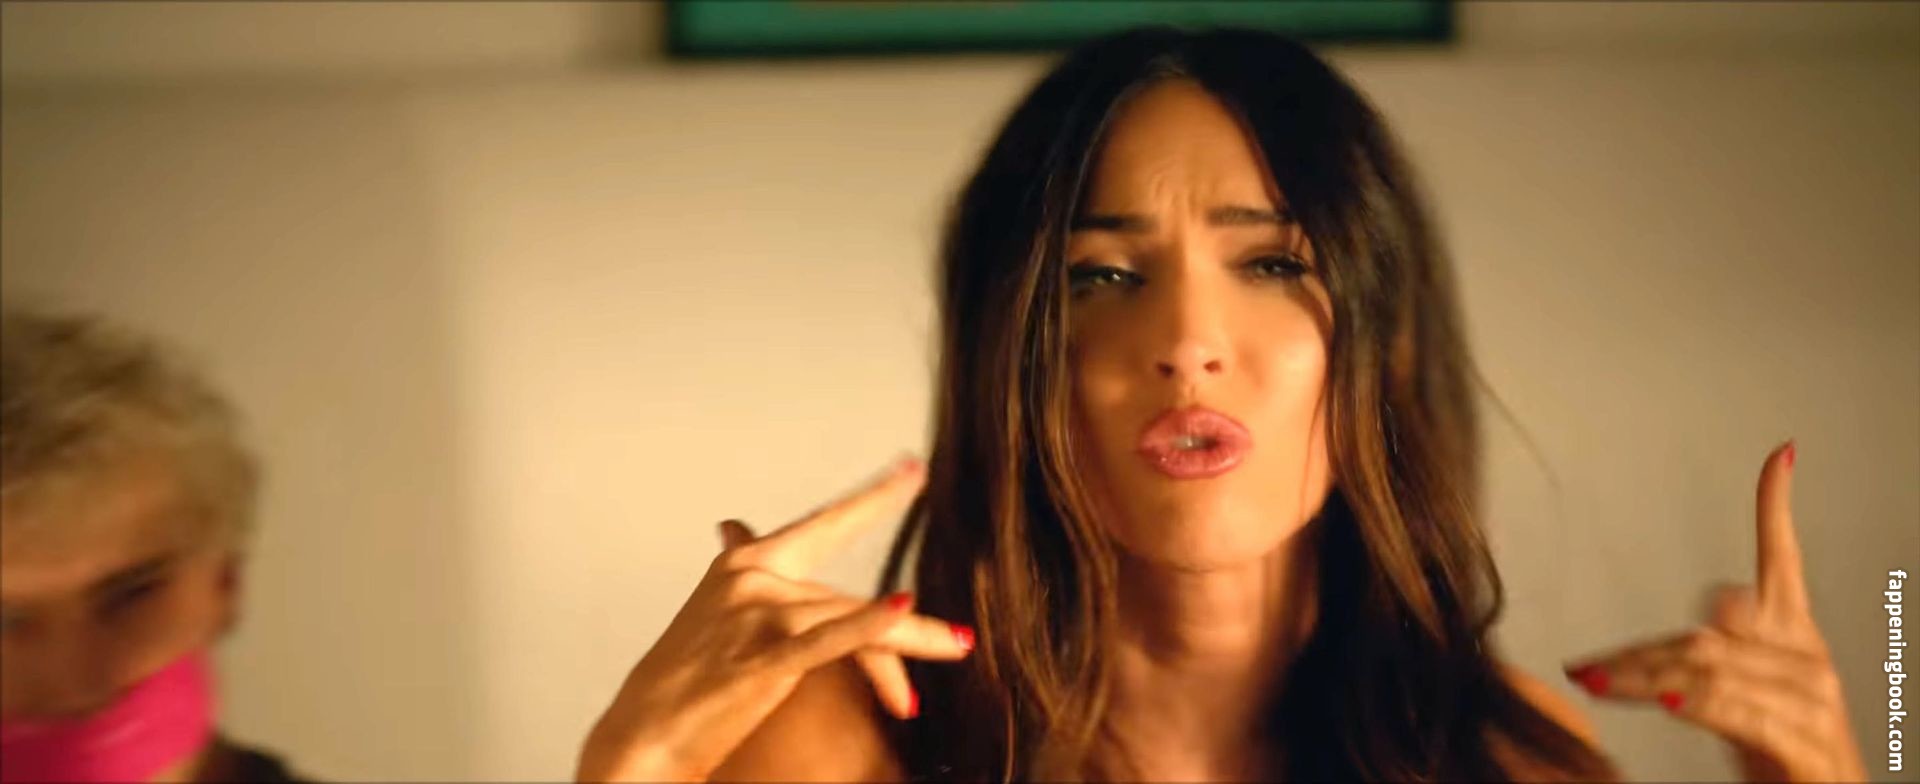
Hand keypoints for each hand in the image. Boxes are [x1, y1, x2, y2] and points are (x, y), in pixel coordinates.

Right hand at [575, 457, 974, 782]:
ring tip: (958, 648)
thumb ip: (741, 563)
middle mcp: (753, 578)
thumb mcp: (716, 607)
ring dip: (911, 647)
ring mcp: (757, 615)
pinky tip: (906, 608)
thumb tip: (733, 524)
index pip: (823, 524)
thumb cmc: (684, 675)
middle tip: (954, 617)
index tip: (912, 468)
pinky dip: (872, 625)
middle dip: (907, 622)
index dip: (872, 498)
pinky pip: (829, 640)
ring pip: (854, 622)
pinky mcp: (764, 657)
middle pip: (851, 596)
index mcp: (747, 563)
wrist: (645, 733)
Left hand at [1564, 441, 1865, 781]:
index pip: (1785, 560)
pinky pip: (1736, 711)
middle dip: (1638, 653)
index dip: (1778, 508)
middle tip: (1587, 667)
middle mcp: (1807, 660)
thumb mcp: (1745, 693)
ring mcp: (1812, 701)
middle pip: (1705, 634)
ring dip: (1641, 677)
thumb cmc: (1781, 754)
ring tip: (1598, 684)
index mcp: (1795, 638)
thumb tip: (1680, 633)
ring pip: (1708, 667)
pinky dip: (1694, 702)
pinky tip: (1663, 697)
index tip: (1778, 459)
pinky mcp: (1804, 742)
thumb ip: (1713, 656)